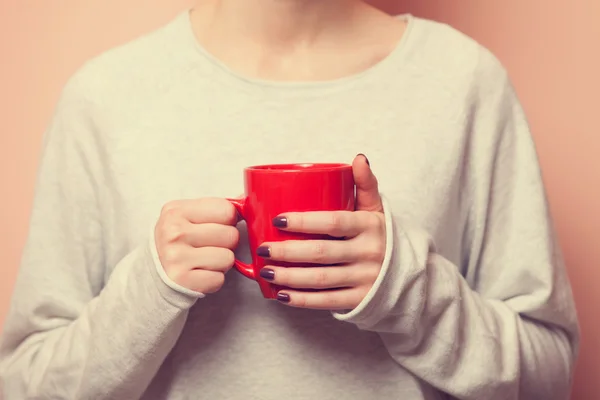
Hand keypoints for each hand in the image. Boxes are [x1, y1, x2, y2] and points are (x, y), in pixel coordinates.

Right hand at [154, 198, 238, 292]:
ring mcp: (176, 258)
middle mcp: (174, 232)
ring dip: (222, 262)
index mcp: (176, 211)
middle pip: (231, 234)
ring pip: (228, 258)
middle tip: (210, 245)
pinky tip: (199, 273)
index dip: (229, 219)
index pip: (227, 209)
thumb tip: (250, 197)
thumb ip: (217, 207)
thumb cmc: (179, 242)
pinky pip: (219, 279)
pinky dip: (214, 278)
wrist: (153, 274)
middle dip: (227, 242)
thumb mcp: (188, 217)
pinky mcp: (183, 281)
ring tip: (205, 260)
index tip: (217, 225)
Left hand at [257, 154, 385, 309]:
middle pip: (321, 252)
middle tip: (262, 248)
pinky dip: (302, 300)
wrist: (406, 275)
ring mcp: (366, 279)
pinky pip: (327, 301)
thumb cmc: (381, 237)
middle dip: (287, 251)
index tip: (277, 219)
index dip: (304, 221)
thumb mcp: (377, 210)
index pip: (333, 222)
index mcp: (370, 226)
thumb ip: (366, 185)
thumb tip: (359, 158)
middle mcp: (369, 253)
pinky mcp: (360, 300)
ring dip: (289, 276)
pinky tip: (282, 295)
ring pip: (321, 279)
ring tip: (265, 271)